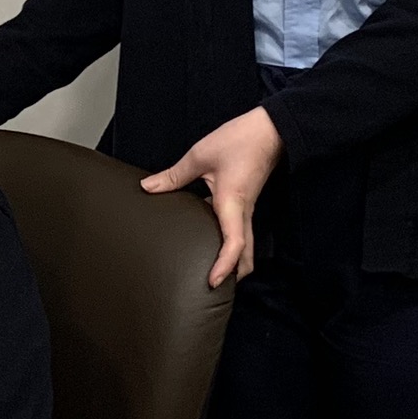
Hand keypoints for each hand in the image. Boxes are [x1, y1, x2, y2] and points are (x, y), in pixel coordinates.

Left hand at [143, 106, 281, 287]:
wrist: (269, 130)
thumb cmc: (239, 140)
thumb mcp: (200, 156)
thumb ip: (174, 176)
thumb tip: (148, 188)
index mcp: (232, 204)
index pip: (234, 244)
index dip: (224, 266)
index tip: (212, 282)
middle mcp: (243, 212)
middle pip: (245, 256)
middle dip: (233, 275)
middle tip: (213, 288)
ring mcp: (247, 209)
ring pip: (246, 246)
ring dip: (234, 262)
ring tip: (212, 271)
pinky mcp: (246, 204)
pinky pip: (240, 232)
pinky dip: (231, 245)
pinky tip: (211, 240)